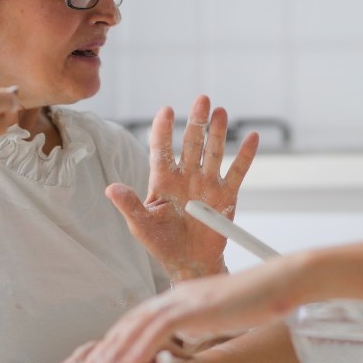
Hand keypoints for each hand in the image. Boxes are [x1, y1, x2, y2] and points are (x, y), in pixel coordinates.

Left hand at [61, 255, 306, 362]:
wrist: (280, 281)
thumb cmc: (257, 299)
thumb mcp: (218, 313)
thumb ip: (196, 322)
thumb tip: (184, 337)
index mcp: (179, 297)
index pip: (136, 320)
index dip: (115, 343)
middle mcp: (175, 296)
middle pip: (128, 324)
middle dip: (103, 352)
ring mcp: (183, 300)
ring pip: (135, 328)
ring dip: (112, 356)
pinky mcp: (193, 308)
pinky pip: (156, 332)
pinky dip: (137, 351)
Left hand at [109, 95, 258, 279]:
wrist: (190, 263)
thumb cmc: (162, 243)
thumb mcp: (141, 226)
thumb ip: (129, 205)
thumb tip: (110, 188)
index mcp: (163, 180)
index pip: (161, 150)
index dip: (163, 130)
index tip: (166, 110)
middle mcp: (186, 176)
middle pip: (192, 144)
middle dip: (196, 122)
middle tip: (202, 99)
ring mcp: (207, 184)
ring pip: (213, 152)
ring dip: (217, 132)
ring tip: (221, 112)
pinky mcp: (226, 196)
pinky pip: (237, 172)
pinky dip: (245, 156)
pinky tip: (252, 137)